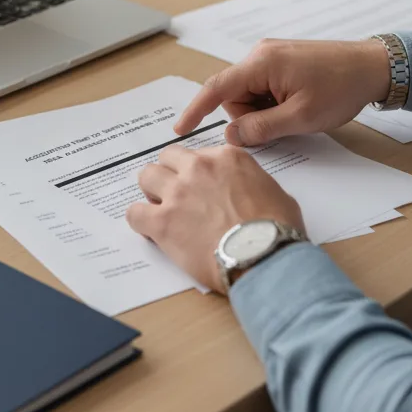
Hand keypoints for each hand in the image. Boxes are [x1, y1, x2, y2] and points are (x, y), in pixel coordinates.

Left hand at [127, 144, 304, 293]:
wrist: (263, 257)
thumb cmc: (276, 229)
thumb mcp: (275, 192)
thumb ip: (252, 182)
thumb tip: (248, 193)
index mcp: (227, 158)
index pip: (200, 154)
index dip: (199, 172)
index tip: (202, 187)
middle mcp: (198, 168)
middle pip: (168, 157)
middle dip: (170, 173)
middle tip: (178, 194)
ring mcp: (178, 193)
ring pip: (146, 176)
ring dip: (151, 191)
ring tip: (161, 209)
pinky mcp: (162, 222)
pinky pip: (134, 212)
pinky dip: (140, 221)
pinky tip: (151, 231)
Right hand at [175, 39, 391, 145]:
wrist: (374, 66)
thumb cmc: (341, 88)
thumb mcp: (300, 117)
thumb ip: (261, 128)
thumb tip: (231, 136)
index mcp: (261, 63)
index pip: (216, 88)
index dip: (195, 110)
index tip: (180, 129)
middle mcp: (260, 54)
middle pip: (234, 96)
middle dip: (251, 117)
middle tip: (284, 123)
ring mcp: (271, 56)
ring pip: (249, 95)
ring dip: (265, 112)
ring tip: (296, 113)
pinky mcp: (281, 61)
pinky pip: (263, 88)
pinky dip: (273, 103)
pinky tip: (297, 105)